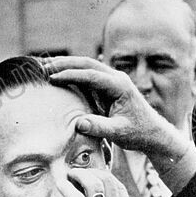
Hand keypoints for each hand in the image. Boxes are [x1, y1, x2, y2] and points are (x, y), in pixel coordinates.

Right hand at [45, 56, 189, 161]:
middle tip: (43, 66)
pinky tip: (58, 75)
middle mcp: (116, 78)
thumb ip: (100, 127)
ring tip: (45, 67)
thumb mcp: (119, 133)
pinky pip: (88, 76)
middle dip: (64, 63)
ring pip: (87, 66)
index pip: (91, 75)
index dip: (71, 75)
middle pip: (87, 63)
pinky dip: (73, 73)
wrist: (152, 132)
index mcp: (119, 85)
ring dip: (67, 65)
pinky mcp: (108, 86)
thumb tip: (78, 123)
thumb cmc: (138, 132)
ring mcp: (112, 80)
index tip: (53, 77)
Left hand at [55, 168, 144, 196]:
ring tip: (67, 177)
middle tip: (77, 175)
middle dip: (90, 173)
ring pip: (93, 184)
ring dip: (79, 176)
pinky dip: (67, 190)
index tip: (92, 179)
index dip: (103, 178)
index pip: (117, 187)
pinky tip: (60, 186)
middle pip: (106, 179)